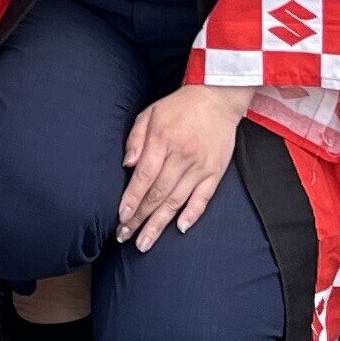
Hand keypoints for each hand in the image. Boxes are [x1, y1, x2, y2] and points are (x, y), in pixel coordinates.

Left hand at [113, 82, 251, 251]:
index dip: (132, 199)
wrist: (218, 98)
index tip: (122, 217)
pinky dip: (192, 214)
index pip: (144, 176)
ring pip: (177, 201)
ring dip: (160, 224)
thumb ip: (136, 138)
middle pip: (158, 194)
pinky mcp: (215, 172)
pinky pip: (203, 198)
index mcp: (163, 140)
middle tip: (126, 237)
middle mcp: (182, 156)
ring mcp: (200, 167)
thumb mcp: (150, 113)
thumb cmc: (179, 106)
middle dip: (140, 219)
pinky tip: (180, 229)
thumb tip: (127, 165)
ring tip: (145, 242)